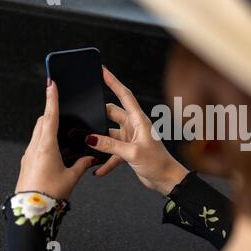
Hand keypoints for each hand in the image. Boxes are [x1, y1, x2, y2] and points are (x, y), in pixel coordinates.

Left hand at [15, 80, 94, 199]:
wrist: (31, 210)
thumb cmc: (49, 194)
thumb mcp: (71, 177)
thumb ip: (82, 164)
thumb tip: (90, 158)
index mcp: (46, 147)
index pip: (50, 116)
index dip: (52, 98)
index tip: (52, 84)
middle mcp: (34, 148)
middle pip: (42, 121)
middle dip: (51, 112)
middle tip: (61, 108)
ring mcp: (28, 155)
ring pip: (38, 132)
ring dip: (48, 127)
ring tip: (61, 132)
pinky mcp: (27, 162)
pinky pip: (36, 144)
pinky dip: (45, 140)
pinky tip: (55, 150)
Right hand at [86, 68, 188, 195]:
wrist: (166, 179)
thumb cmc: (158, 163)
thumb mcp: (132, 152)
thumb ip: (110, 145)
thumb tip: (90, 138)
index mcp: (139, 120)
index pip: (124, 95)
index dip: (113, 82)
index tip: (103, 71)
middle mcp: (134, 126)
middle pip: (112, 114)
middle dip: (98, 115)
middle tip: (84, 116)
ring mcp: (131, 138)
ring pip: (109, 134)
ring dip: (100, 142)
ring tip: (87, 146)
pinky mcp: (129, 150)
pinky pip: (112, 152)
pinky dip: (105, 160)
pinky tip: (98, 169)